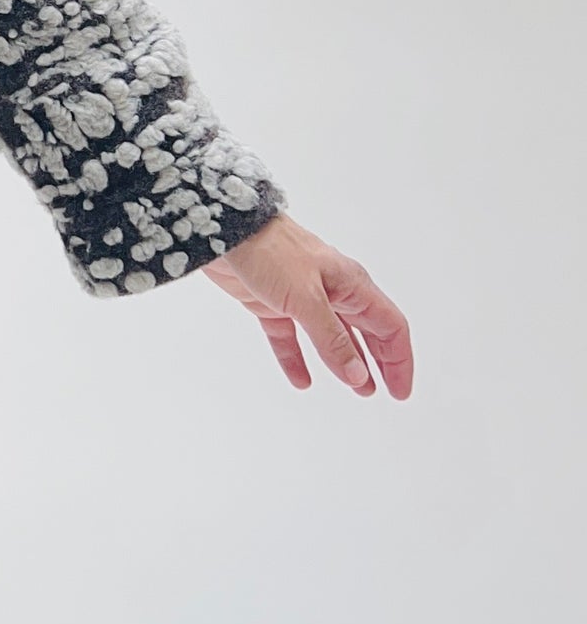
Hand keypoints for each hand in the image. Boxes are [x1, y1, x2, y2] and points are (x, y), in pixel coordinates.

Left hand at [200, 213, 412, 398]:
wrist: (223, 229)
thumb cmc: (270, 251)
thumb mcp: (306, 298)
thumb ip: (332, 339)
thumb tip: (358, 376)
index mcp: (350, 284)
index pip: (390, 325)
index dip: (399, 359)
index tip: (399, 392)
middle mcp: (331, 290)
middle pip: (365, 332)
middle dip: (377, 362)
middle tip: (383, 393)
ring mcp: (300, 296)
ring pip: (329, 336)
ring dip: (342, 362)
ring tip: (355, 389)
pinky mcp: (270, 302)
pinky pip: (289, 336)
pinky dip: (295, 358)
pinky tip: (300, 380)